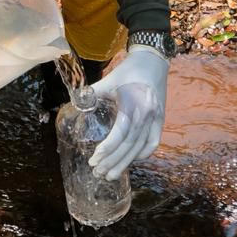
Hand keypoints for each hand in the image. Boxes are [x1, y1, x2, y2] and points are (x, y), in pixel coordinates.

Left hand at [88, 48, 168, 180]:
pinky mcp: (160, 119)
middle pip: (130, 145)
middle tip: (98, 174)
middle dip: (113, 162)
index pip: (121, 133)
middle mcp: (147, 114)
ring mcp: (156, 118)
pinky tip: (132, 161)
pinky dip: (143, 154)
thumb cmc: (128, 70)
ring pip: (141, 147)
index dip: (108, 149)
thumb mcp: (109, 79)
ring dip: (126, 163)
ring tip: (111, 175)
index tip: (94, 160)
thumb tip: (75, 102)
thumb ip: (93, 93)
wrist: (152, 61)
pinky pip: (153, 142)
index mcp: (133, 104)